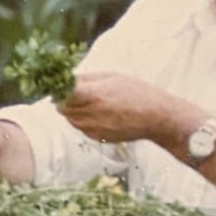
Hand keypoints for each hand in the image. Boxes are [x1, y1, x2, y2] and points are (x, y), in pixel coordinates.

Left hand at [59, 72, 180, 144]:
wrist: (156, 118)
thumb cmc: (136, 92)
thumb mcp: (111, 77)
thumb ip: (86, 79)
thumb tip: (66, 80)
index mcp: (94, 96)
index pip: (61, 94)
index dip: (58, 89)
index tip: (62, 85)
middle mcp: (91, 115)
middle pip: (61, 108)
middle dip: (64, 99)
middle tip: (76, 92)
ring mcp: (93, 129)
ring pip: (70, 119)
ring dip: (74, 110)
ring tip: (93, 102)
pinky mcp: (96, 138)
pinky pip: (81, 127)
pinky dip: (84, 120)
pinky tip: (101, 114)